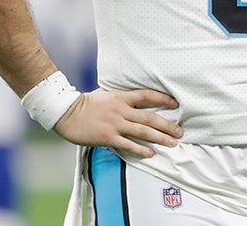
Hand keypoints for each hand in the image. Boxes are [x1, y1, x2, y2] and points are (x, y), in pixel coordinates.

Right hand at [54, 88, 182, 156]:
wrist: (66, 113)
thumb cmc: (85, 103)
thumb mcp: (105, 94)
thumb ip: (120, 97)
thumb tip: (132, 97)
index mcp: (121, 98)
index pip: (147, 96)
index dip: (162, 99)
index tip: (175, 104)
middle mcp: (121, 110)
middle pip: (150, 117)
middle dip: (167, 125)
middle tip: (180, 131)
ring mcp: (115, 124)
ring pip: (142, 131)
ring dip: (159, 138)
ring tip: (172, 143)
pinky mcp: (108, 137)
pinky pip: (128, 144)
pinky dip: (141, 149)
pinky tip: (151, 153)